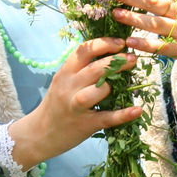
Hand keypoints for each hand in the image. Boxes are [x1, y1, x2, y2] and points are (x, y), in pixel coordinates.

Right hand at [7, 37, 141, 169]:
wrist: (39, 134)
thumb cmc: (56, 105)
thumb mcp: (62, 82)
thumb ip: (79, 69)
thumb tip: (107, 52)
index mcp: (64, 73)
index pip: (83, 51)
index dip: (104, 43)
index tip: (120, 42)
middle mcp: (69, 87)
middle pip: (95, 68)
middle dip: (117, 61)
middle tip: (132, 58)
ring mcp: (76, 106)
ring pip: (99, 90)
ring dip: (114, 84)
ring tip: (130, 81)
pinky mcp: (85, 125)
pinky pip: (107, 117)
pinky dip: (123, 114)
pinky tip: (137, 110)